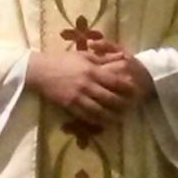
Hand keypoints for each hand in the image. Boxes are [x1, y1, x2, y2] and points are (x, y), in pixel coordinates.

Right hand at [25, 45, 148, 125]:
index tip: (136, 91)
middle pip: (109, 98)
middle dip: (122, 104)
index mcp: (92, 71)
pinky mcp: (69, 105)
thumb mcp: (84, 55)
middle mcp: (87, 85)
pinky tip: (103, 122)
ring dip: (111, 116)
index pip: (114, 81)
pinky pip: (85, 115)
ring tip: (120, 119)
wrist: (41, 71)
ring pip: (99, 110)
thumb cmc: (63, 61)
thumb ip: (103, 58)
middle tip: (131, 108)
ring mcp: (78, 97)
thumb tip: (122, 56)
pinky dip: (96, 120)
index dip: (126, 87)